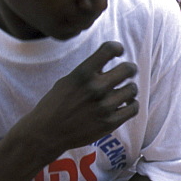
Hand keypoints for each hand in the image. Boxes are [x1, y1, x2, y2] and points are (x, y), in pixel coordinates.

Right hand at [21, 41, 137, 157]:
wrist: (47, 133)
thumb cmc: (56, 104)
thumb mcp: (68, 81)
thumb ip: (89, 71)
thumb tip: (110, 60)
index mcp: (83, 74)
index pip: (109, 49)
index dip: (117, 48)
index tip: (118, 52)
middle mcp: (95, 88)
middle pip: (128, 69)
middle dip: (129, 69)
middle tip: (127, 72)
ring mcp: (104, 106)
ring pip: (132, 89)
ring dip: (129, 89)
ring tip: (122, 91)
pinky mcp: (110, 123)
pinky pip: (133, 108)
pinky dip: (131, 105)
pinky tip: (124, 104)